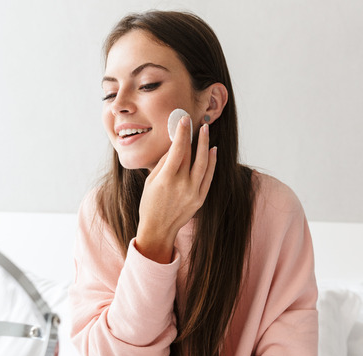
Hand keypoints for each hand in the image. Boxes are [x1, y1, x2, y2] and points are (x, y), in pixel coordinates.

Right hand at [135, 116, 216, 262]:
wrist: (158, 229)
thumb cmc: (150, 204)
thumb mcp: (150, 181)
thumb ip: (163, 163)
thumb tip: (174, 145)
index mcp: (166, 180)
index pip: (177, 150)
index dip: (181, 133)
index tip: (184, 120)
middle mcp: (182, 185)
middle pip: (191, 155)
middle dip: (193, 135)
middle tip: (195, 122)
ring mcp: (193, 192)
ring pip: (204, 163)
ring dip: (205, 144)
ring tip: (206, 130)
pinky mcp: (200, 198)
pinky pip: (208, 176)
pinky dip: (212, 162)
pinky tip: (212, 150)